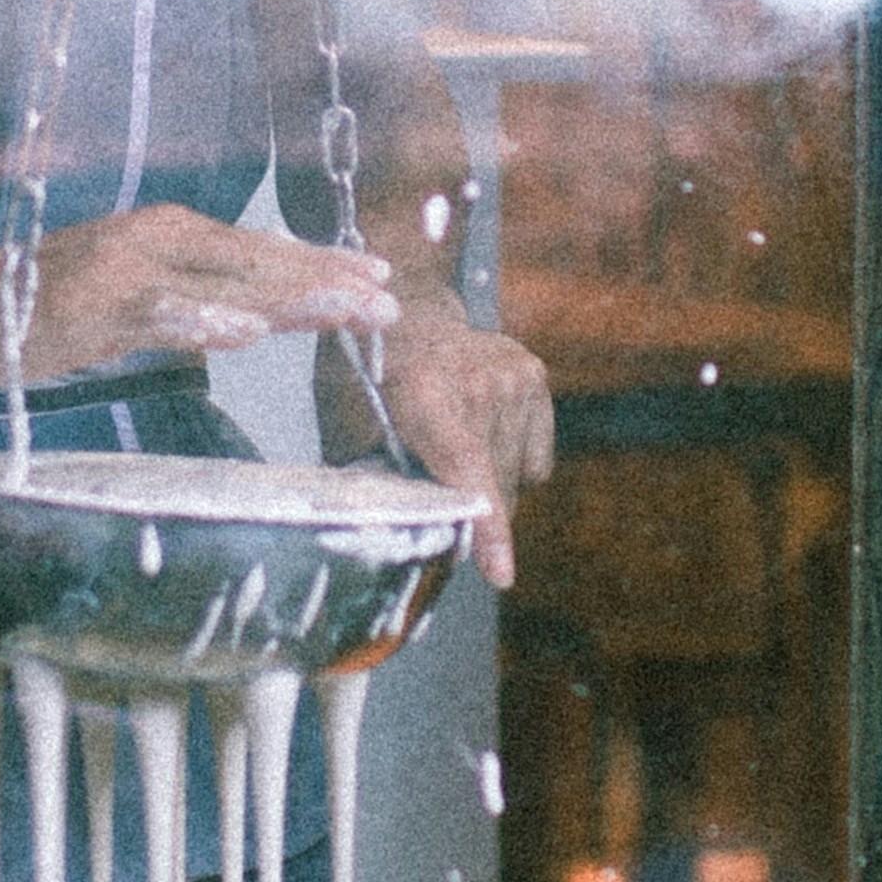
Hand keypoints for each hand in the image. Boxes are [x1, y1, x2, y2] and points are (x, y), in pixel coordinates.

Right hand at [0, 203, 400, 386]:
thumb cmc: (54, 304)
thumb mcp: (140, 301)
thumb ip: (199, 304)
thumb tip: (262, 315)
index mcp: (175, 236)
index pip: (265, 252)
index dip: (325, 266)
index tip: (384, 281)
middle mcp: (160, 241)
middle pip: (260, 262)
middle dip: (328, 282)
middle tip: (391, 302)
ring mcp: (129, 270)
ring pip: (224, 282)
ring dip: (289, 295)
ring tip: (345, 308)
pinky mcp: (96, 304)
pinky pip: (159, 313)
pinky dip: (203, 318)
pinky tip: (244, 329)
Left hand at [348, 281, 555, 587]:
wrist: (404, 307)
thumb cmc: (365, 375)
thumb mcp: (346, 425)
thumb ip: (372, 481)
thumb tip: (389, 542)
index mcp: (426, 392)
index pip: (465, 468)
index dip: (485, 526)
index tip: (501, 575)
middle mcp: (481, 380)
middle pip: (493, 485)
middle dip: (470, 513)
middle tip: (436, 498)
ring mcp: (514, 376)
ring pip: (516, 478)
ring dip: (488, 487)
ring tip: (451, 454)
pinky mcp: (535, 376)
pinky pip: (536, 459)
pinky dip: (511, 462)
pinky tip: (479, 433)